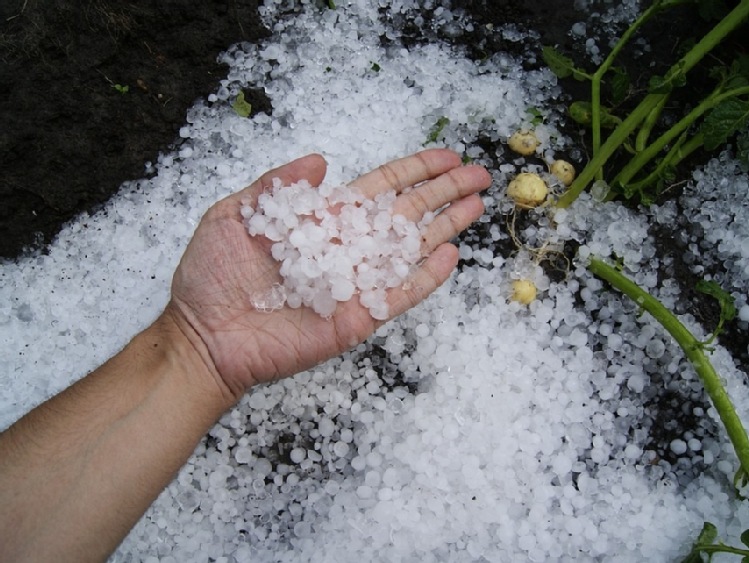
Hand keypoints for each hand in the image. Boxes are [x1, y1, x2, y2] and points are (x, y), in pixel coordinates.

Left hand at [165, 149, 490, 399]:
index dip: (414, 171)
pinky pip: (399, 295)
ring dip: (445, 227)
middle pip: (406, 214)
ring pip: (410, 250)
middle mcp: (346, 248)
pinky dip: (426, 278)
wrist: (204, 336)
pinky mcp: (357, 317)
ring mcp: (355, 284)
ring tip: (478, 205)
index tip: (446, 156)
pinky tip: (451, 255)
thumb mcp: (234, 215)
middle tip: (480, 174)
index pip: (380, 189)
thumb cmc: (212, 277)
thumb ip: (277, 185)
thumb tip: (321, 157)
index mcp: (322, 220)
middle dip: (443, 192)